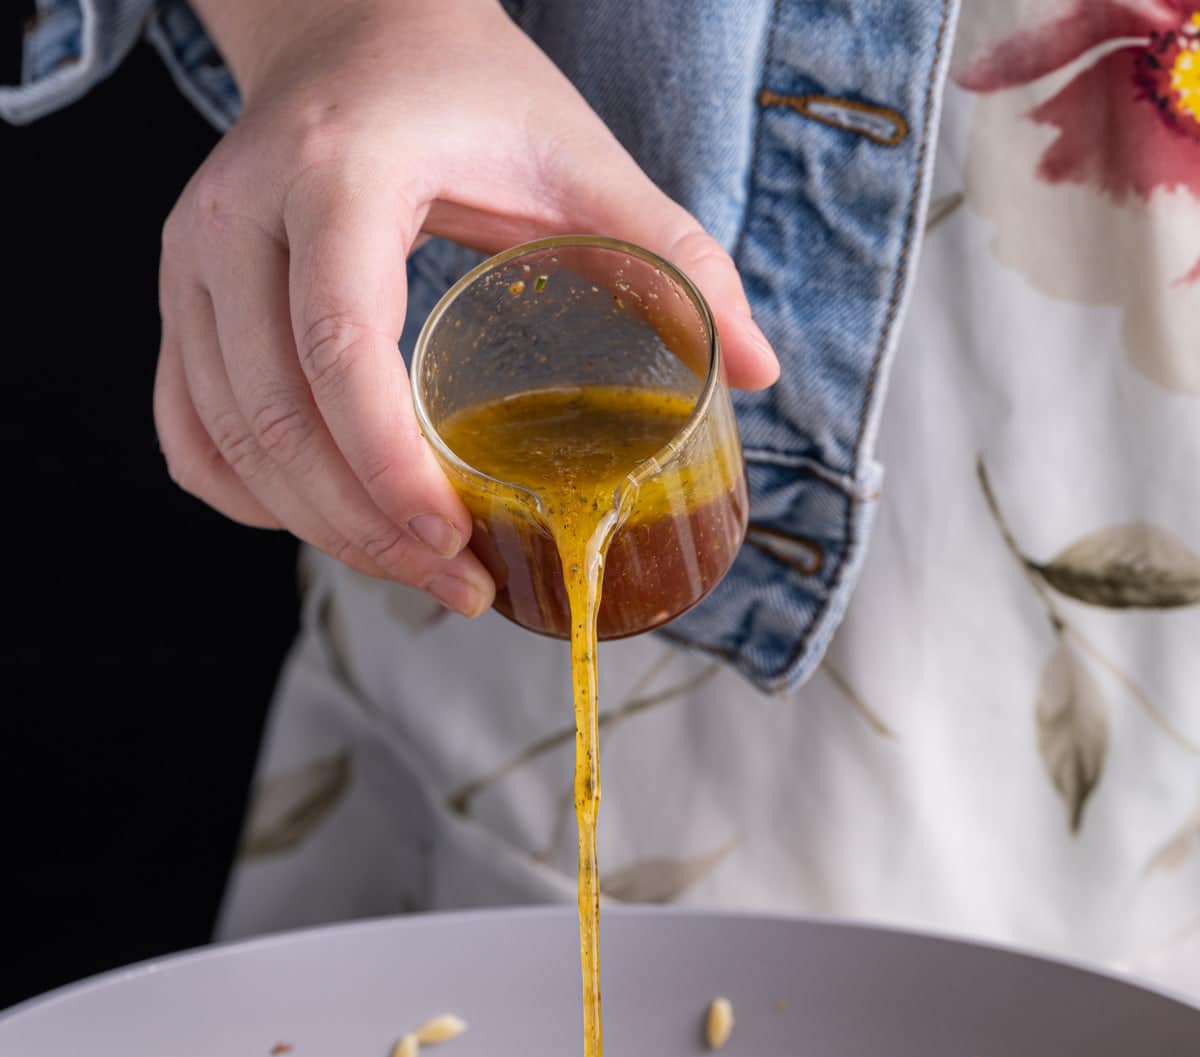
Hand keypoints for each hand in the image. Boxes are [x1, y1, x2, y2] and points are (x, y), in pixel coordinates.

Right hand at [154, 0, 778, 615]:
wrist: (353, 26)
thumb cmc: (468, 92)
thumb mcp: (582, 155)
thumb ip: (676, 257)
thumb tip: (759, 370)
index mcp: (338, 172)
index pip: (339, 343)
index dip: (388, 466)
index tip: (454, 541)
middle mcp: (237, 214)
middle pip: (277, 416)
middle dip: (367, 530)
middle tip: (461, 585)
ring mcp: (190, 260)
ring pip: (228, 439)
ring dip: (318, 530)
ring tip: (416, 569)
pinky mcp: (177, 299)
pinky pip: (188, 433)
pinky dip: (249, 497)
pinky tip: (321, 521)